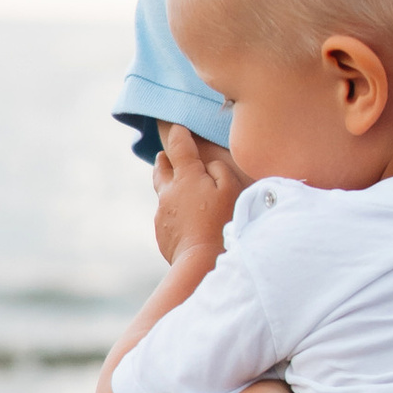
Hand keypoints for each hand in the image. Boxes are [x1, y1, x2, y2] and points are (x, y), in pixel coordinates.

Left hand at [153, 121, 239, 267]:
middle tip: (166, 156)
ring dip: (170, 189)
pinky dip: (175, 214)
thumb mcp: (231, 190)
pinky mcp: (162, 234)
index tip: (181, 128)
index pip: (178, 145)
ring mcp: (162, 214)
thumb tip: (208, 166)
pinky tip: (188, 222)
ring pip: (163, 194)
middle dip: (164, 159)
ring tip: (181, 191)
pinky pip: (167, 217)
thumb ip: (219, 170)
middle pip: (160, 168)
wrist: (201, 263)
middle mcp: (168, 192)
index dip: (179, 134)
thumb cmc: (222, 224)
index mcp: (185, 177)